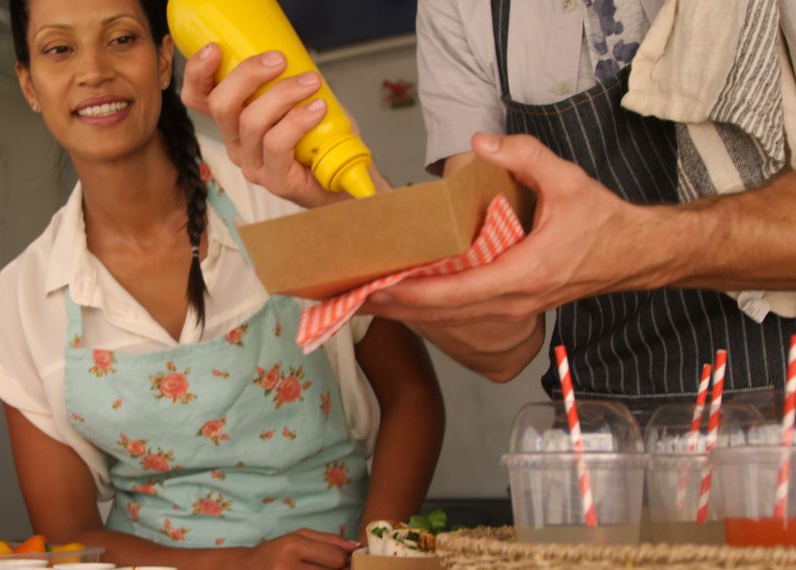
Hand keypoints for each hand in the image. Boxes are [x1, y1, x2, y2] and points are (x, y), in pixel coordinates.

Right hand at [181, 43, 338, 206]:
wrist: (343, 177)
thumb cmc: (319, 137)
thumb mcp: (295, 100)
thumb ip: (281, 80)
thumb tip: (285, 48)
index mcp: (232, 122)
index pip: (198, 98)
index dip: (197, 72)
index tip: (215, 48)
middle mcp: (236, 144)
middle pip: (221, 106)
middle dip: (247, 75)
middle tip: (278, 60)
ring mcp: (253, 165)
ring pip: (251, 122)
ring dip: (282, 94)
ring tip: (310, 83)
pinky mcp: (275, 181)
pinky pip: (277, 145)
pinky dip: (298, 121)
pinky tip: (318, 109)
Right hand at [235, 528, 358, 568]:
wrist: (245, 569)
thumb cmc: (274, 551)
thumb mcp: (298, 537)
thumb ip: (329, 540)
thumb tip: (357, 547)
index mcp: (293, 546)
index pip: (336, 558)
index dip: (344, 561)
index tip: (342, 561)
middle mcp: (289, 567)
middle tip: (329, 566)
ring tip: (316, 569)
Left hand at [363, 133, 668, 325]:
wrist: (637, 255)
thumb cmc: (604, 223)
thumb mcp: (569, 180)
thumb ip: (526, 156)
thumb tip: (479, 144)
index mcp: (525, 275)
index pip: (457, 292)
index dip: (413, 294)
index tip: (377, 288)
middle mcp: (514, 301)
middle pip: (443, 314)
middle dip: (396, 308)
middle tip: (351, 297)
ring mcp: (514, 310)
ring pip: (450, 320)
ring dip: (409, 312)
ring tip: (367, 300)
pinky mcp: (513, 308)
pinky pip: (463, 315)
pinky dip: (431, 310)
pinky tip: (406, 300)